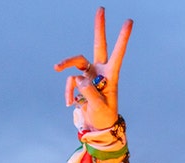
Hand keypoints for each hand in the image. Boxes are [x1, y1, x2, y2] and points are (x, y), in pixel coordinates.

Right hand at [54, 7, 132, 129]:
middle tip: (102, 8)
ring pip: (77, 62)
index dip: (123, 38)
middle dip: (100, 28)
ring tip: (56, 67)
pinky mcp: (79, 83)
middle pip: (99, 45)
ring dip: (66, 64)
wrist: (96, 128)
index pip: (117, 53)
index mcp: (111, 75)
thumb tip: (78, 78)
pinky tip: (69, 103)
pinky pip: (70, 82)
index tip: (129, 21)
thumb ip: (89, 92)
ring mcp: (89, 75)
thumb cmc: (103, 117)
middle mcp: (100, 71)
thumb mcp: (99, 106)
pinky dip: (68, 91)